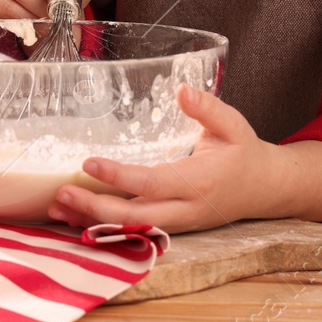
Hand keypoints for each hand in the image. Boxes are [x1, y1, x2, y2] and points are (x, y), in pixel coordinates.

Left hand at [47, 86, 286, 232]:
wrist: (266, 189)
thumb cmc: (245, 154)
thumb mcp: (234, 125)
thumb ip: (208, 108)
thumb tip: (182, 90)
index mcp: (198, 182)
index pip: (151, 182)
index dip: (119, 176)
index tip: (89, 163)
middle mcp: (185, 209)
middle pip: (134, 216)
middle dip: (94, 208)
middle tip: (60, 193)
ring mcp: (177, 223)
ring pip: (130, 228)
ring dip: (91, 221)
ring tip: (55, 209)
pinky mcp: (170, 228)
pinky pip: (134, 230)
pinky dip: (102, 226)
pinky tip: (74, 218)